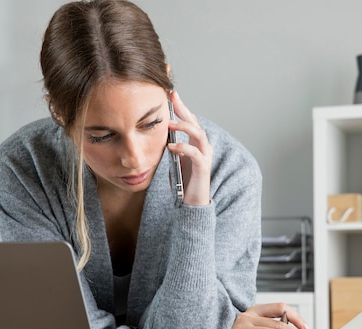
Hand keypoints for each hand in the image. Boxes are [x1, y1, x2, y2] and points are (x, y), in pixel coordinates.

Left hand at [166, 91, 211, 205]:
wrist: (192, 202)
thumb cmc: (183, 181)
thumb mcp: (174, 159)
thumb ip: (170, 146)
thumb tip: (156, 134)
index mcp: (196, 144)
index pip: (189, 121)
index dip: (181, 107)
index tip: (171, 94)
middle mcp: (203, 147)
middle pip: (195, 123)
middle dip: (184, 109)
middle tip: (173, 97)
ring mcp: (205, 157)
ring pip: (199, 135)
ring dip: (184, 127)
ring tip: (170, 123)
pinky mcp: (203, 168)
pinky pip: (195, 154)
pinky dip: (184, 148)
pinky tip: (172, 146)